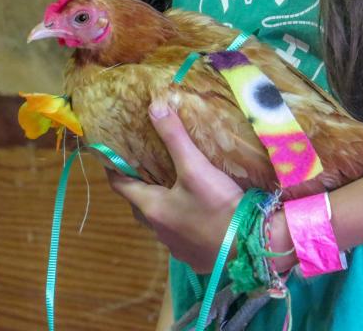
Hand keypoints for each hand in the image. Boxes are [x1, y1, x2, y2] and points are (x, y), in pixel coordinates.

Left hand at [107, 103, 243, 272]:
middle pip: (140, 205)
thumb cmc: (218, 206)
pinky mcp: (195, 256)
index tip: (112, 157)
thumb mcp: (195, 167)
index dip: (114, 170)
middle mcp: (159, 230)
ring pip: (161, 222)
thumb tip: (154, 107)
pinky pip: (180, 236)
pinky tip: (197, 214)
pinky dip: (181, 222)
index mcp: (153, 208)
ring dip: (162, 206)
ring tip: (172, 188)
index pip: (121, 186)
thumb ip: (175, 137)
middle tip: (146, 168)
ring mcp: (177, 246)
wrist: (250, 246)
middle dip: (139, 187)